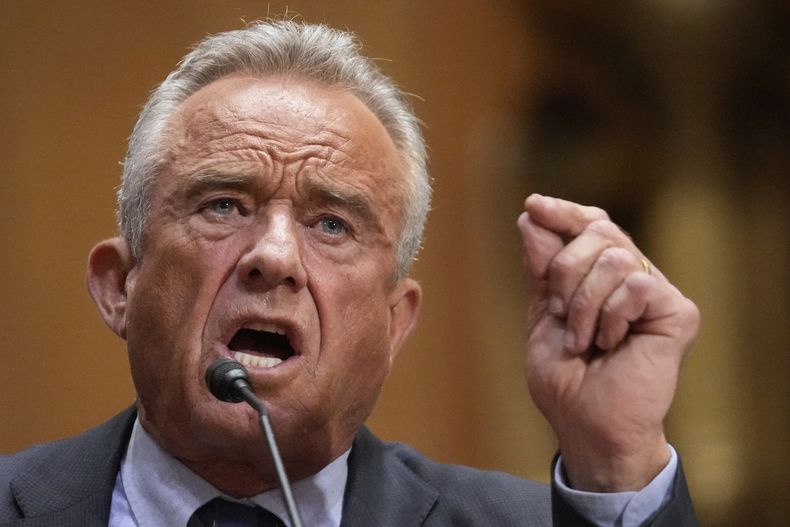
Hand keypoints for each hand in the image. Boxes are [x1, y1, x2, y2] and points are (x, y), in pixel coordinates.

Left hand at [518, 195, 699, 491]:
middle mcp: (633, 277)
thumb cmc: (565, 377)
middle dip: (564, 271)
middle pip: (599, 231)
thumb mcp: (542, 313)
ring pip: (615, 257)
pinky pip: (636, 284)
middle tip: (559, 314)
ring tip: (583, 341)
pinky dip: (610, 316)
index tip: (534, 205)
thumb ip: (542, 267)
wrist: (584, 423)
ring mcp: (656, 294)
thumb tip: (533, 216)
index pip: (591, 225)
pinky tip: (612, 344)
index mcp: (602, 276)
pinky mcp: (676, 312)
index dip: (564, 213)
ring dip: (583, 304)